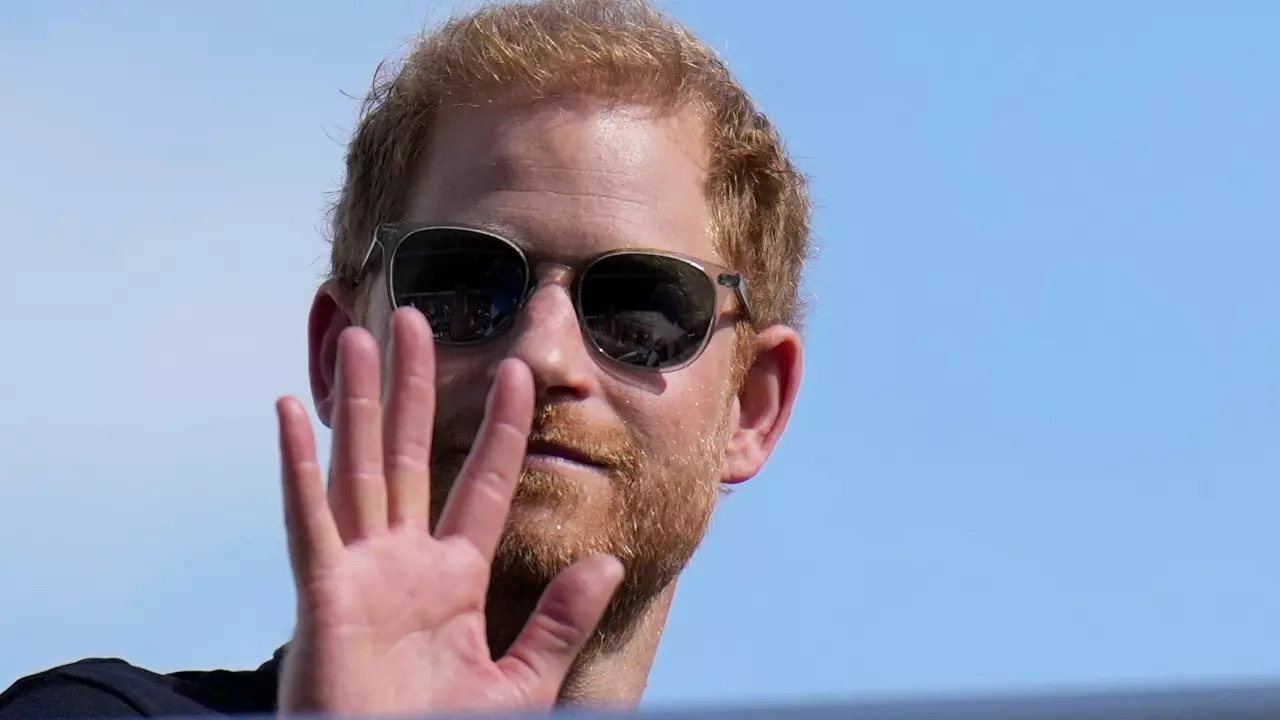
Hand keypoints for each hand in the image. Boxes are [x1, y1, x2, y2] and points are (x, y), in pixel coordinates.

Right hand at [273, 307, 623, 715]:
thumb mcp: (519, 682)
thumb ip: (560, 620)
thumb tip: (608, 561)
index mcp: (453, 578)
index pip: (483, 485)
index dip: (501, 429)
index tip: (517, 373)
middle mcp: (405, 562)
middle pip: (412, 454)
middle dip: (413, 386)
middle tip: (415, 318)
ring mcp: (361, 573)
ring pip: (361, 468)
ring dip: (358, 402)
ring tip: (361, 336)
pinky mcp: (324, 597)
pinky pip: (310, 523)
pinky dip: (297, 469)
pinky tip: (289, 413)